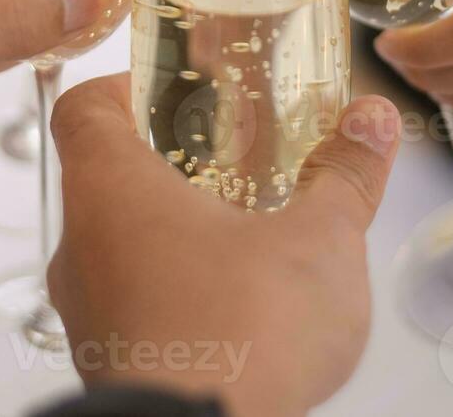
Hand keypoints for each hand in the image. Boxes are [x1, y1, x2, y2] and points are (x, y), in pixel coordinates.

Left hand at [47, 75, 401, 416]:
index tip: (165, 84)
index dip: (121, 85)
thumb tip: (369, 124)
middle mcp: (83, 249)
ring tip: (243, 233)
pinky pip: (132, 308)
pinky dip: (175, 293)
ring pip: (116, 248)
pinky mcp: (110, 367)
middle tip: (227, 157)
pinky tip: (235, 306)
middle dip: (168, 163)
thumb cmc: (241, 340)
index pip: (83, 109)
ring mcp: (89, 315)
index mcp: (113, 192)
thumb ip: (345, 176)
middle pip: (102, 178)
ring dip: (172, 232)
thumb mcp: (319, 242)